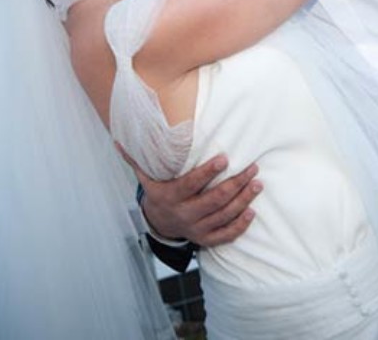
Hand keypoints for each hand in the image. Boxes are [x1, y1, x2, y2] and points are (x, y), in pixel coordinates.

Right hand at [121, 148, 260, 246]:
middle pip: (214, 200)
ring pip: (224, 215)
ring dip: (243, 200)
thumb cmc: (158, 191)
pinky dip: (240, 225)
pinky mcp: (205, 239)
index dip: (208, 172)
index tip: (225, 158)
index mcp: (170, 197)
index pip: (191, 184)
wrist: (159, 223)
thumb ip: (137, 158)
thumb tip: (120, 139)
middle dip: (236, 183)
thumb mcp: (146, 176)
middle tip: (252, 168)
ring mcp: (195, 228)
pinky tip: (251, 211)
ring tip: (257, 183)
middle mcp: (184, 214)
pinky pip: (225, 235)